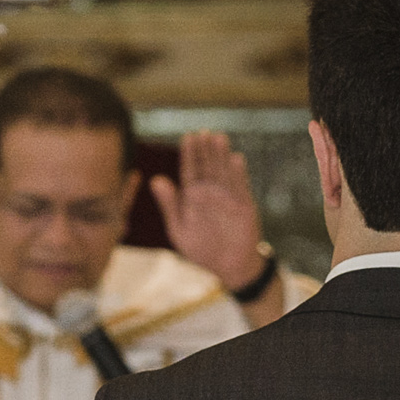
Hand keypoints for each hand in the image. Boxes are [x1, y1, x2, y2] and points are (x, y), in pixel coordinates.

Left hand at [149, 131, 268, 291]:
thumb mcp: (179, 229)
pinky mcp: (244, 206)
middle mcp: (211, 192)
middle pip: (207, 166)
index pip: (190, 170)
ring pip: (224, 172)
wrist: (228, 267)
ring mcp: (228, 197)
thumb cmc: (201, 249)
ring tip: (218, 138)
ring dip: (221, 156)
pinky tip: (236, 159)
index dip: (189, 154)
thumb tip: (155, 180)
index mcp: (193, 196)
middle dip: (205, 149)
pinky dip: (238, 174)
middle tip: (203, 132)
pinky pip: (240, 187)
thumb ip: (168, 205)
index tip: (188, 137)